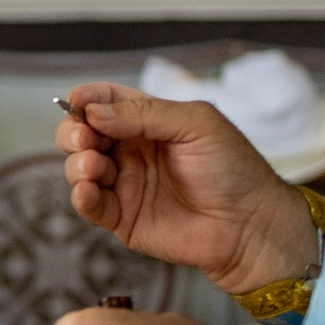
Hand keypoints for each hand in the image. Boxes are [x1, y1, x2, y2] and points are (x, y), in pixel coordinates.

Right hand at [57, 84, 319, 293]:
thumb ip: (144, 113)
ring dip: (77, 164)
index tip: (77, 101)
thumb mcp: (195, 124)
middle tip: (84, 138)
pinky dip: (81, 196)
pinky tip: (88, 190)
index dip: (86, 99)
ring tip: (93, 166)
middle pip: (82, 133)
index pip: (104, 102)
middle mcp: (131, 150)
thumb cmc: (233, 169)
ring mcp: (124, 184)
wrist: (250, 225)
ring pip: (79, 167)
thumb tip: (93, 111)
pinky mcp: (122, 218)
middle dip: (74, 131)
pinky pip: (90, 205)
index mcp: (148, 121)